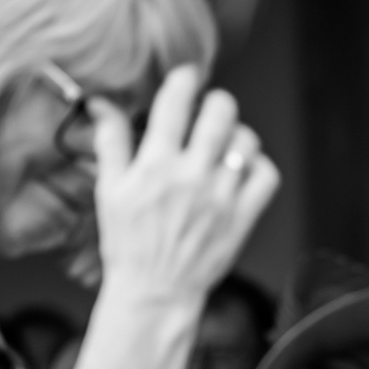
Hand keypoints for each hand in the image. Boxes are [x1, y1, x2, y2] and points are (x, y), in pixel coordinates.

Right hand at [91, 64, 278, 305]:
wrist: (155, 291)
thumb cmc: (129, 242)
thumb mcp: (109, 190)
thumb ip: (110, 143)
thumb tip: (102, 104)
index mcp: (155, 165)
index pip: (175, 103)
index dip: (185, 80)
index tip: (188, 77)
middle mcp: (191, 176)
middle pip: (220, 113)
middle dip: (216, 103)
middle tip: (211, 111)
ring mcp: (221, 196)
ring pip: (247, 141)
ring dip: (238, 135)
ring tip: (225, 145)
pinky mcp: (243, 216)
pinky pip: (267, 175)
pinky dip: (260, 166)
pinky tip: (244, 170)